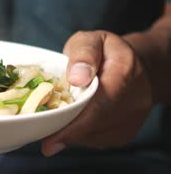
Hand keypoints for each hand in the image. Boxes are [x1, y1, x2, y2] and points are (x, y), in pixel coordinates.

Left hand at [41, 30, 152, 155]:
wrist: (133, 65)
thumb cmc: (104, 51)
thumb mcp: (90, 40)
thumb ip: (83, 53)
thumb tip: (76, 78)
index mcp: (124, 70)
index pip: (101, 102)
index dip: (76, 121)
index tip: (53, 135)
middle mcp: (136, 98)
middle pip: (98, 123)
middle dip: (68, 133)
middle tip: (45, 140)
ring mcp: (134, 118)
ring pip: (98, 136)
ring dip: (73, 136)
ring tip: (53, 130)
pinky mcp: (126, 131)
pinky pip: (100, 141)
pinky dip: (81, 138)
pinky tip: (68, 129)